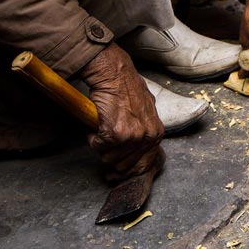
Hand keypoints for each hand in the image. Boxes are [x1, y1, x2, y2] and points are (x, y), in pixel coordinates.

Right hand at [77, 43, 164, 181]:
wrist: (114, 74)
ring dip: (101, 146)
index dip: (128, 172)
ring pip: (109, 158)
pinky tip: (97, 124)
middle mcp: (147, 136)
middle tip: (106, 143)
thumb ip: (145, 129)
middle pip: (124, 165)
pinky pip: (97, 146)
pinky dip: (92, 138)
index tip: (116, 175)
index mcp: (156, 133)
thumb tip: (139, 147)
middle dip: (111, 156)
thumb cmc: (126, 88)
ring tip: (103, 128)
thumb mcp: (146, 110)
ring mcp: (132, 136)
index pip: (144, 165)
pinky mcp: (115, 134)